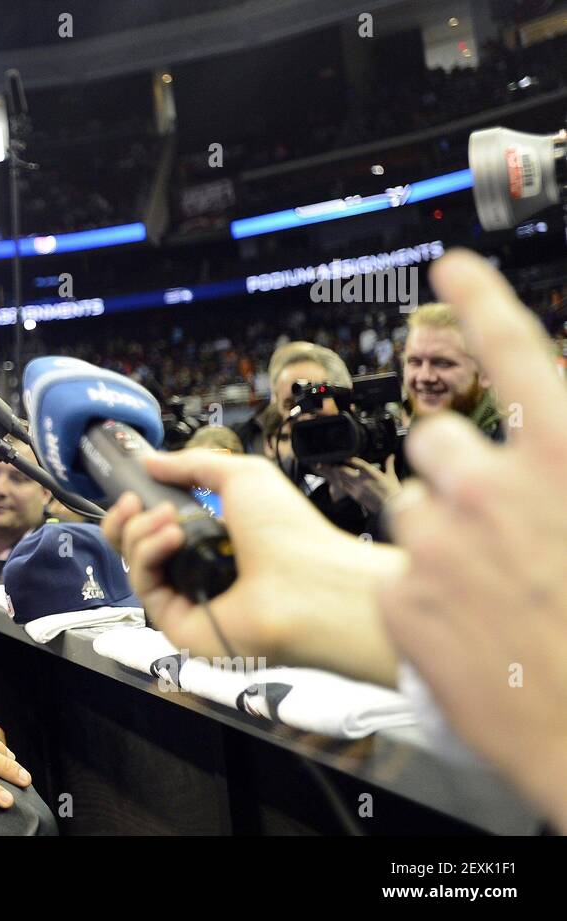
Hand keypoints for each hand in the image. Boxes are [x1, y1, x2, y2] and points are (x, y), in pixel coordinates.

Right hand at [100, 450, 403, 685]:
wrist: (311, 582)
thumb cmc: (291, 532)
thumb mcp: (242, 476)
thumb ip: (192, 464)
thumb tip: (150, 460)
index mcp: (213, 542)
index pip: (157, 527)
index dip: (139, 508)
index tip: (134, 488)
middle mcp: (197, 572)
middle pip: (135, 547)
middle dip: (126, 519)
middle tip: (135, 500)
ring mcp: (186, 599)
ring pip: (135, 563)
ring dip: (140, 531)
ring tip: (169, 517)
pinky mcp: (177, 624)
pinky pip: (143, 586)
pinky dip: (148, 554)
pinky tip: (172, 537)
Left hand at [316, 455, 401, 513]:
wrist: (391, 508)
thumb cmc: (393, 491)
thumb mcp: (391, 476)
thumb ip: (389, 464)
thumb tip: (391, 456)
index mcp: (371, 473)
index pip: (356, 463)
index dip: (349, 458)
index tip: (345, 456)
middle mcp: (362, 480)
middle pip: (343, 470)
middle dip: (336, 466)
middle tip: (331, 463)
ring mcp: (357, 488)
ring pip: (342, 478)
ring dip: (337, 473)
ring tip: (331, 469)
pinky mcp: (355, 496)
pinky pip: (344, 487)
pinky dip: (341, 482)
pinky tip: (339, 479)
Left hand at [379, 249, 566, 830]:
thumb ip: (563, 464)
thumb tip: (547, 434)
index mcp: (563, 459)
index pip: (514, 354)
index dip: (481, 302)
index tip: (450, 265)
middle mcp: (492, 487)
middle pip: (438, 443)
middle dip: (462, 477)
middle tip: (499, 527)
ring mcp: (438, 542)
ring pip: (413, 507)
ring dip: (444, 536)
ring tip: (492, 586)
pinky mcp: (400, 594)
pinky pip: (400, 568)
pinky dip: (429, 590)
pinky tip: (471, 624)